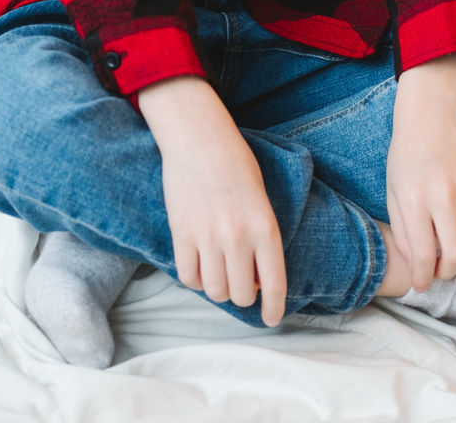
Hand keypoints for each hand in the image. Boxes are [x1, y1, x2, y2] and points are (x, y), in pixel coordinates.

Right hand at [138, 76, 286, 325]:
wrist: (198, 137)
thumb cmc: (235, 163)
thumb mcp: (261, 199)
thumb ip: (261, 238)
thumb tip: (256, 279)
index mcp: (265, 226)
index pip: (274, 285)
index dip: (274, 309)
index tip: (272, 318)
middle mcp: (238, 237)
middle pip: (241, 295)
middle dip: (243, 295)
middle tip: (241, 281)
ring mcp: (207, 237)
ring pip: (214, 291)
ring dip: (218, 287)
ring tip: (219, 270)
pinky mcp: (181, 233)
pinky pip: (188, 277)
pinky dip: (195, 278)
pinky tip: (199, 264)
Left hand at [386, 54, 455, 291]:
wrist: (431, 117)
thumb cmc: (406, 156)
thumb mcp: (393, 191)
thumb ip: (403, 230)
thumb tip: (417, 265)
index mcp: (414, 199)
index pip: (424, 254)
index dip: (423, 277)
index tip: (421, 285)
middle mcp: (443, 195)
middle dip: (448, 273)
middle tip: (440, 271)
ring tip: (453, 251)